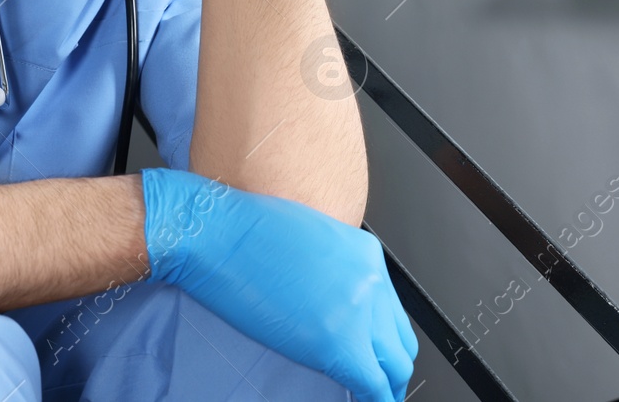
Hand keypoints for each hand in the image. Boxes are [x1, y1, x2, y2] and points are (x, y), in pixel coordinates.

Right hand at [141, 167, 417, 401]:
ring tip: (372, 397)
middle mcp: (371, 281)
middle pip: (401, 340)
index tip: (375, 354)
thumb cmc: (242, 232)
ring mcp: (359, 311)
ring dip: (385, 385)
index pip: (392, 310)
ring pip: (395, 365)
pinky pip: (373, 384)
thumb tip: (331, 305)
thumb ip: (332, 275)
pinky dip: (374, 399)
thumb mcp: (306, 241)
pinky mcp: (340, 342)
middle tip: (380, 384)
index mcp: (365, 255)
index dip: (383, 339)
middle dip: (392, 367)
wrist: (217, 234)